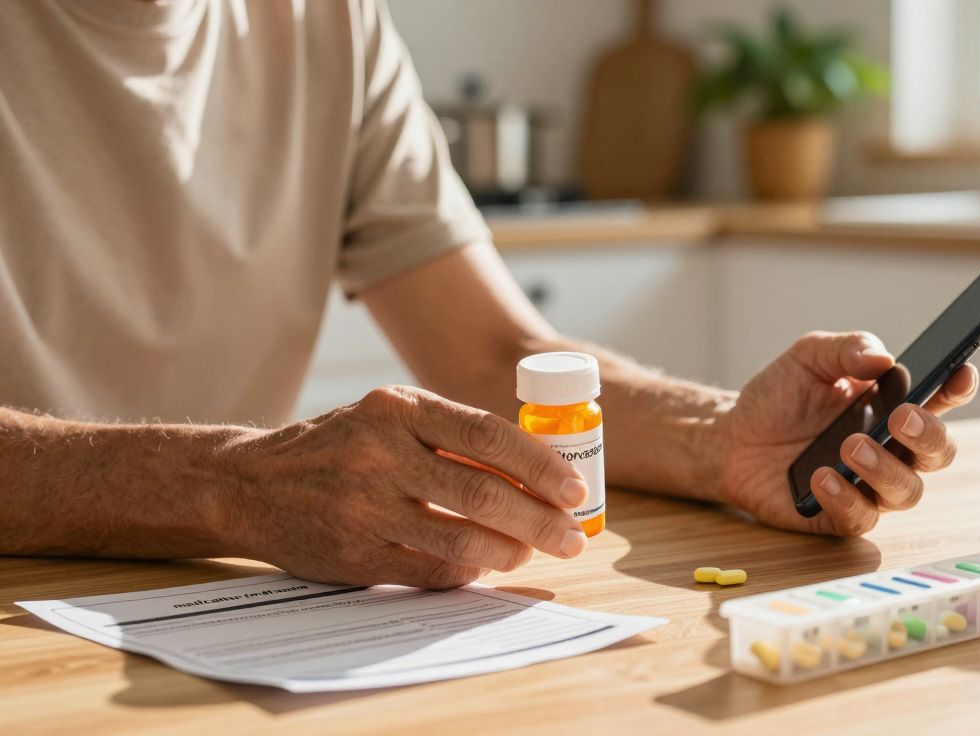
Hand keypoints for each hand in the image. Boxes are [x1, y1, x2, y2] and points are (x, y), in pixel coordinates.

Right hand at [222, 386, 589, 587]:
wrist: (249, 483)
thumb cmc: (339, 446)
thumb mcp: (388, 415)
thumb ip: (451, 434)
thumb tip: (538, 469)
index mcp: (397, 408)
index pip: (488, 435)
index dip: (541, 466)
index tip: (576, 490)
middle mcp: (380, 454)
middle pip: (484, 494)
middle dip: (541, 521)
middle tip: (571, 538)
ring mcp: (364, 508)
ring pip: (462, 539)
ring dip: (511, 551)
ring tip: (531, 551)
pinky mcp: (353, 555)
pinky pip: (431, 570)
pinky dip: (468, 570)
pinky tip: (483, 564)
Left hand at [716, 331, 977, 535]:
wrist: (733, 438)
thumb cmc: (780, 397)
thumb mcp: (808, 358)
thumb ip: (846, 350)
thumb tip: (881, 358)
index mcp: (894, 405)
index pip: (941, 398)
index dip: (958, 387)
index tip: (959, 374)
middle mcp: (893, 448)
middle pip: (938, 451)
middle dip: (928, 435)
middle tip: (899, 417)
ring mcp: (870, 485)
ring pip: (907, 491)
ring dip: (884, 469)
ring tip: (849, 446)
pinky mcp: (841, 516)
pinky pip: (861, 517)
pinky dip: (846, 498)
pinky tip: (821, 476)